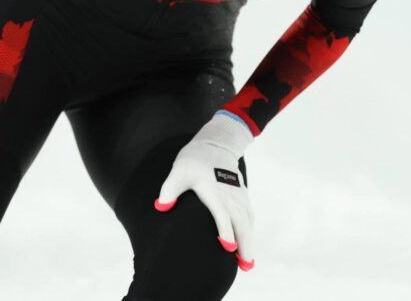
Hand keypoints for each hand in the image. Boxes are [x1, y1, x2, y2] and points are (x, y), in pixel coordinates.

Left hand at [155, 111, 255, 270]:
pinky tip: (248, 243)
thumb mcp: (179, 172)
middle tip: (244, 265)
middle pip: (240, 221)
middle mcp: (229, 194)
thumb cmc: (195, 160)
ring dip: (249, 240)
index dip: (225, 230)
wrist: (215, 144)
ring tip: (247, 262)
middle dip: (244, 243)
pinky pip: (249, 215)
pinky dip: (250, 230)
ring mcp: (238, 194)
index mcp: (213, 190)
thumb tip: (160, 207)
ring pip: (247, 220)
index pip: (222, 213)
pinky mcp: (242, 195)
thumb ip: (170, 190)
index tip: (228, 248)